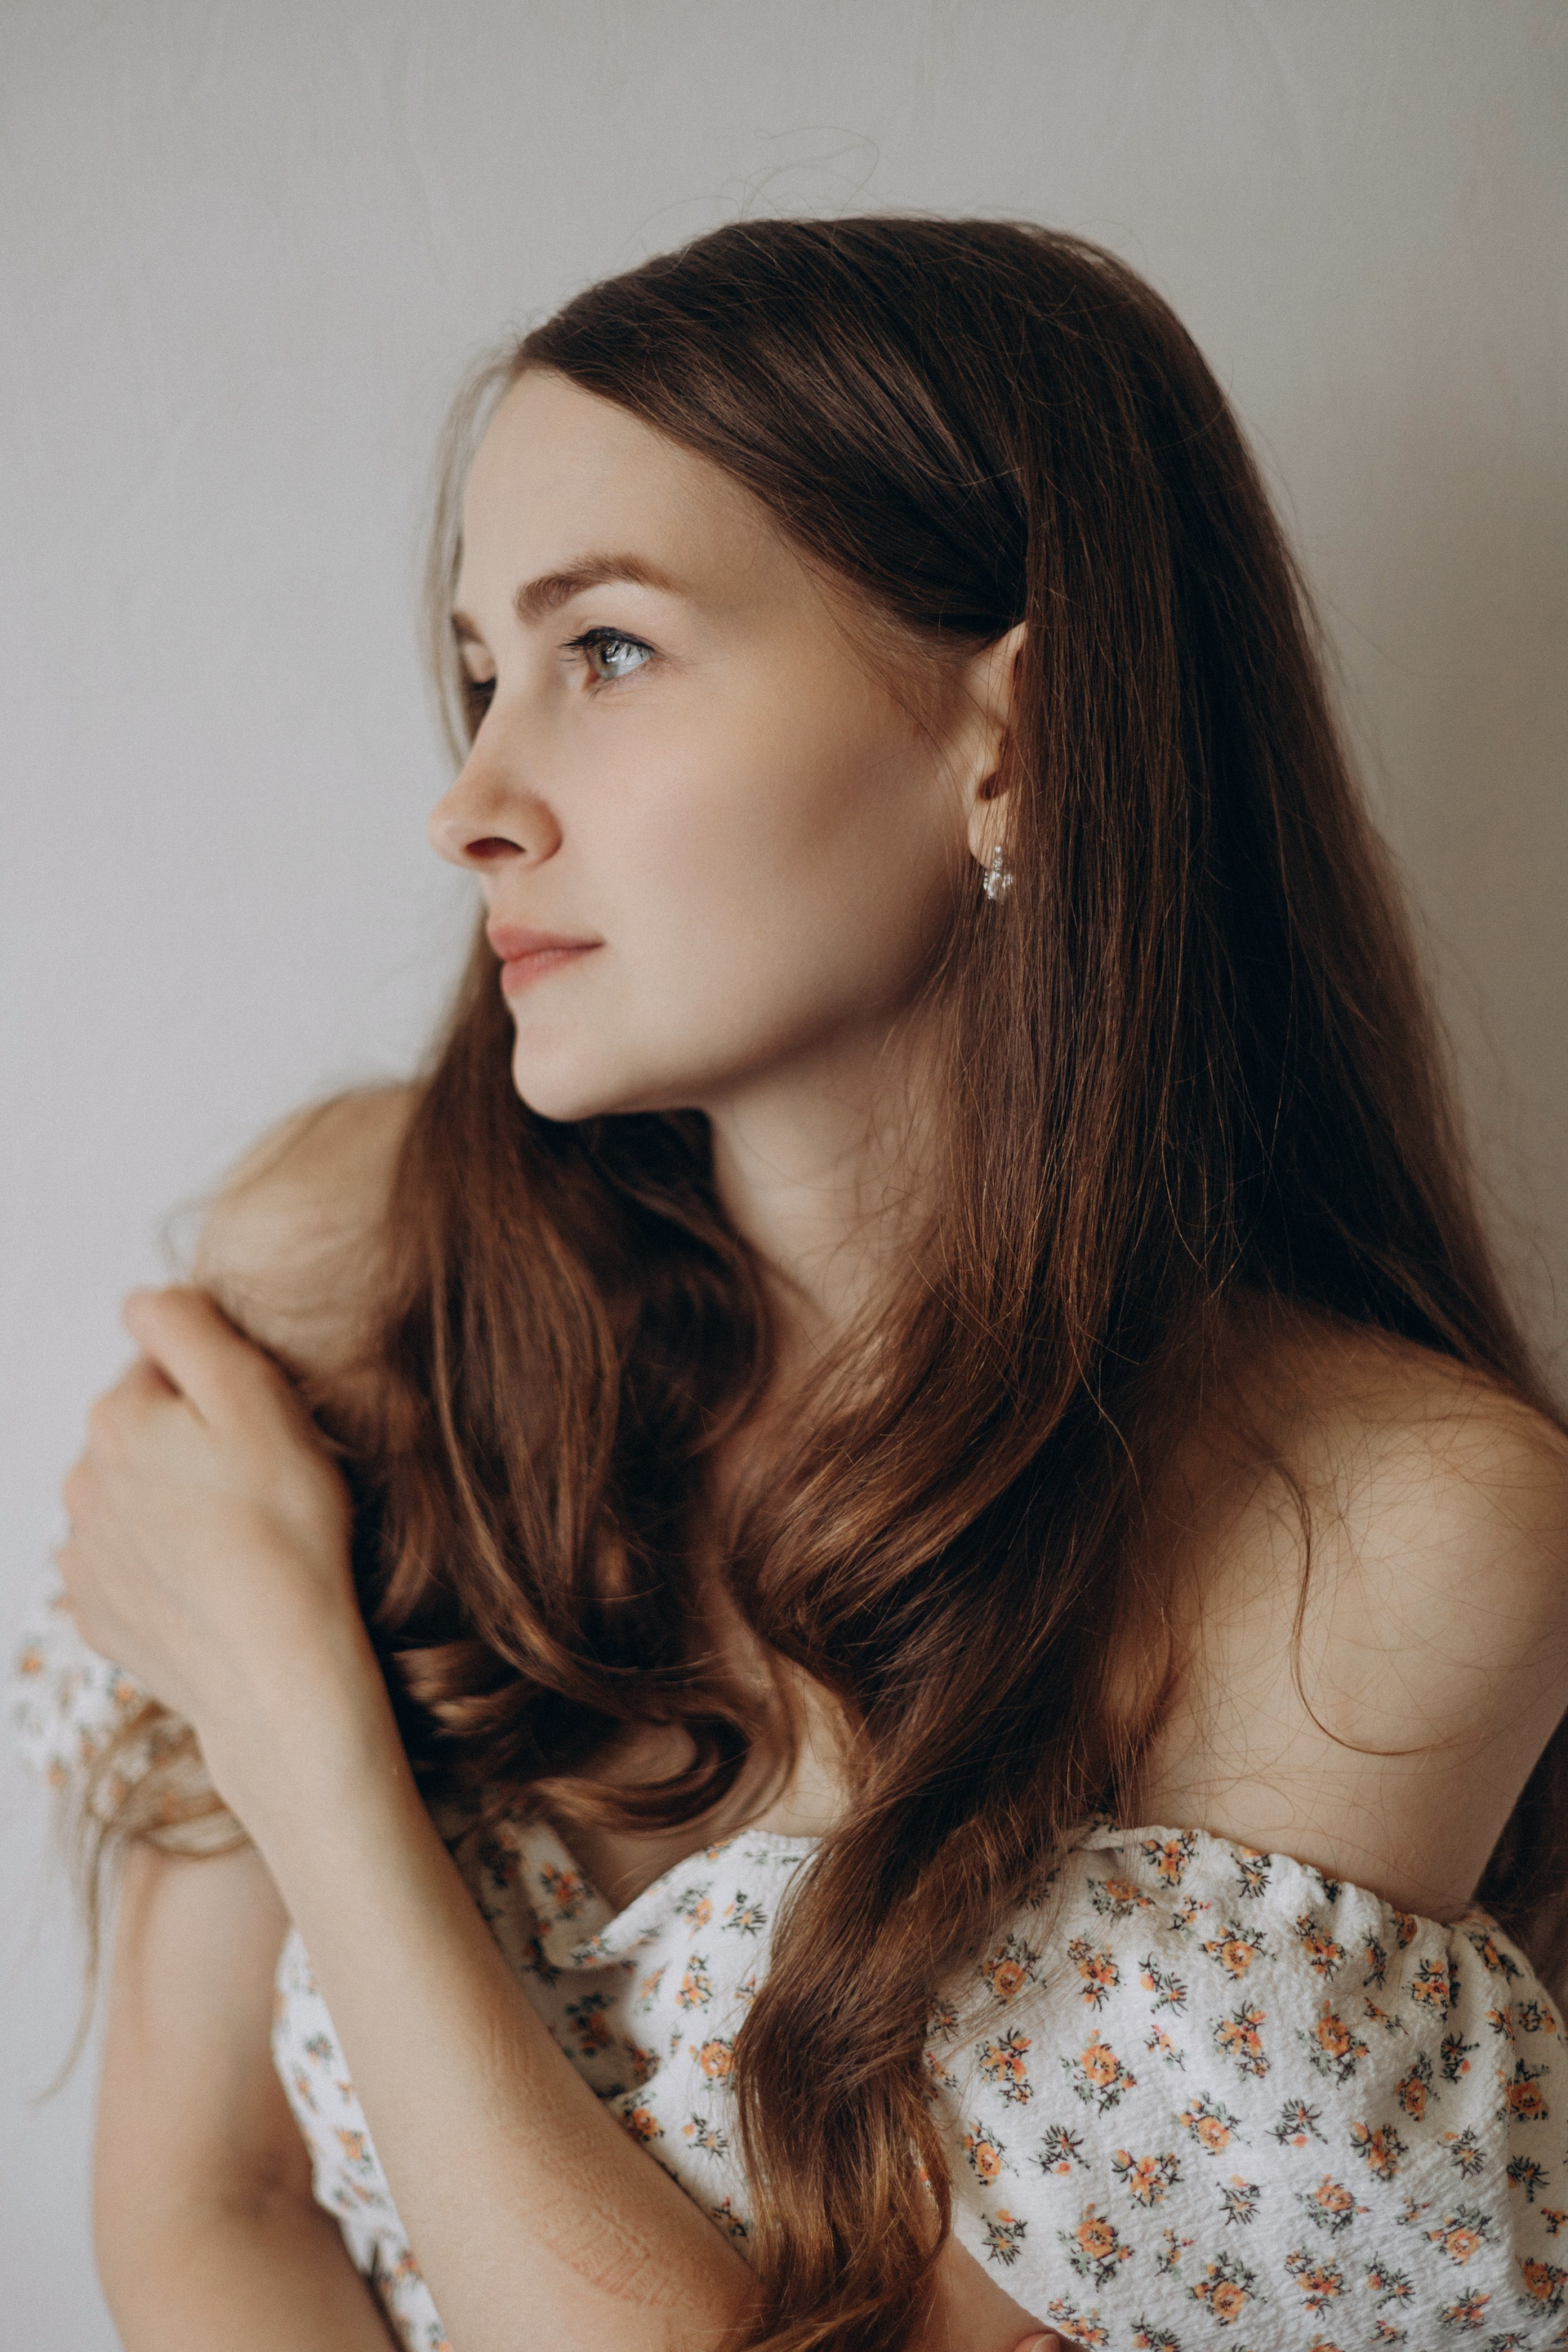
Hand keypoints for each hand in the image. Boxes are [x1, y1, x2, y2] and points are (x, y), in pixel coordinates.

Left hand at [59, 1287, 366, 1800]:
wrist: (276, 1668)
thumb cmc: (283, 1530)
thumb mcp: (255, 1395)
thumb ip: (190, 1328)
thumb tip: (144, 1301)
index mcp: (118, 1418)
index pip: (166, 1368)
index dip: (223, 1391)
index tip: (265, 1431)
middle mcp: (82, 1482)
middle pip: (146, 1436)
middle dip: (194, 1449)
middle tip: (262, 1485)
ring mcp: (85, 1554)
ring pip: (136, 1501)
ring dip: (177, 1507)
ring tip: (242, 1540)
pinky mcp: (99, 1614)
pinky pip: (132, 1568)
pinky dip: (167, 1569)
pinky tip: (215, 1584)